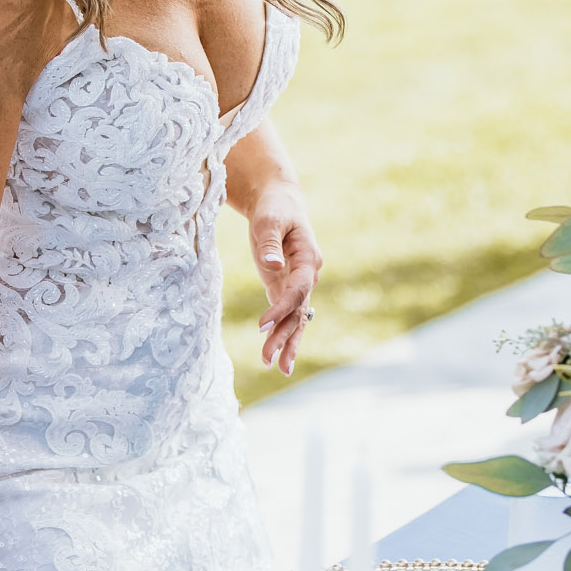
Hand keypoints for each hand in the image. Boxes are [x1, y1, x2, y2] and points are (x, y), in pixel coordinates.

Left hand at [247, 181, 321, 376]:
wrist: (279, 202)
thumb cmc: (274, 209)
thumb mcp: (268, 221)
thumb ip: (269, 244)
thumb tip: (273, 267)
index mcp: (309, 258)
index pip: (297, 290)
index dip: (281, 309)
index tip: (262, 326)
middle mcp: (309, 275)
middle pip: (299, 311)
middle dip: (284, 336)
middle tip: (270, 361)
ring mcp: (299, 283)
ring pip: (296, 318)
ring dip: (286, 342)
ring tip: (276, 369)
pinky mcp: (286, 286)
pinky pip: (287, 315)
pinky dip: (282, 334)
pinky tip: (277, 357)